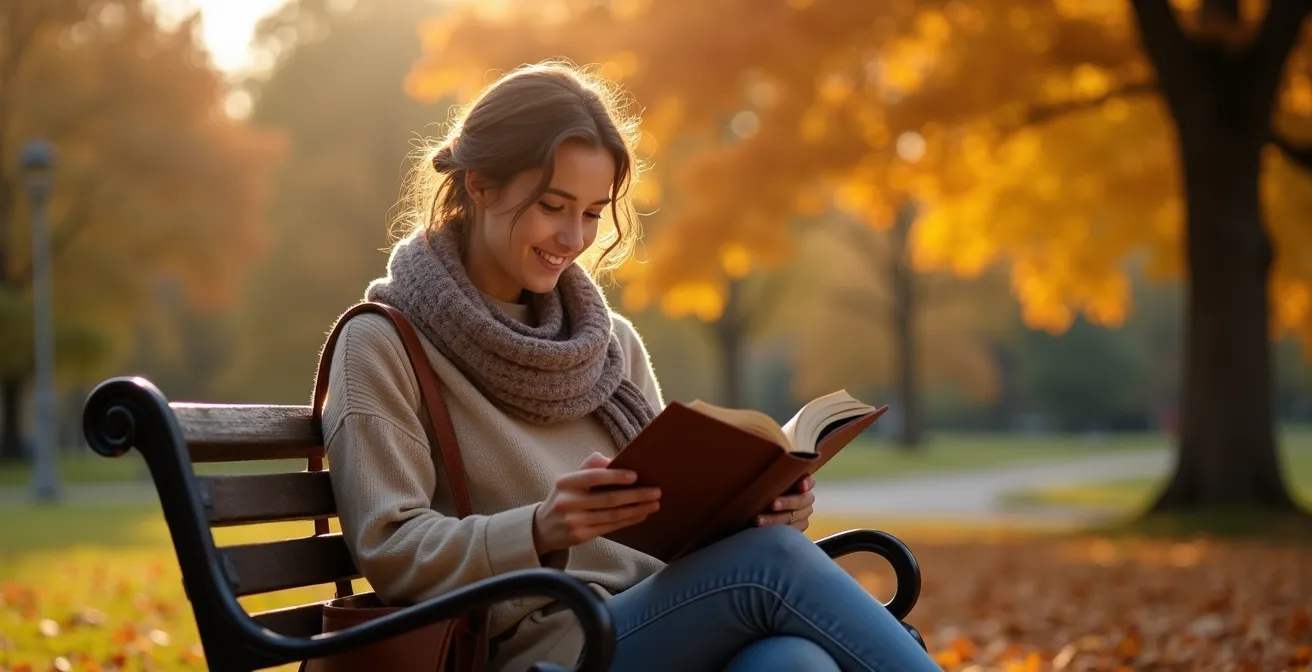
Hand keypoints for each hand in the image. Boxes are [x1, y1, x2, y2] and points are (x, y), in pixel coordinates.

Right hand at [533, 452, 660, 553]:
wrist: (543, 527)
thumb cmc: (565, 497)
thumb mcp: (571, 479)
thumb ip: (591, 467)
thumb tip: (616, 460)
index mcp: (566, 482)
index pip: (593, 477)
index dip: (615, 476)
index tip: (635, 475)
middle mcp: (568, 502)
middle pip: (608, 499)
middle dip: (636, 495)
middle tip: (656, 491)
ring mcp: (574, 521)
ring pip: (612, 515)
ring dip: (637, 509)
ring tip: (654, 504)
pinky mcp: (580, 536)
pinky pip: (610, 527)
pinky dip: (628, 520)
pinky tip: (641, 515)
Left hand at [756, 474, 814, 531]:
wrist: (755, 510)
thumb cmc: (760, 489)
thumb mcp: (764, 480)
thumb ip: (769, 473)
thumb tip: (756, 452)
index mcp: (800, 481)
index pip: (808, 480)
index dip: (806, 483)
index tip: (801, 486)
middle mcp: (805, 497)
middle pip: (801, 500)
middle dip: (787, 502)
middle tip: (772, 504)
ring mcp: (803, 514)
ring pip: (794, 517)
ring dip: (775, 520)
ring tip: (758, 520)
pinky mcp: (798, 528)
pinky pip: (791, 531)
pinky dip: (778, 531)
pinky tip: (765, 531)